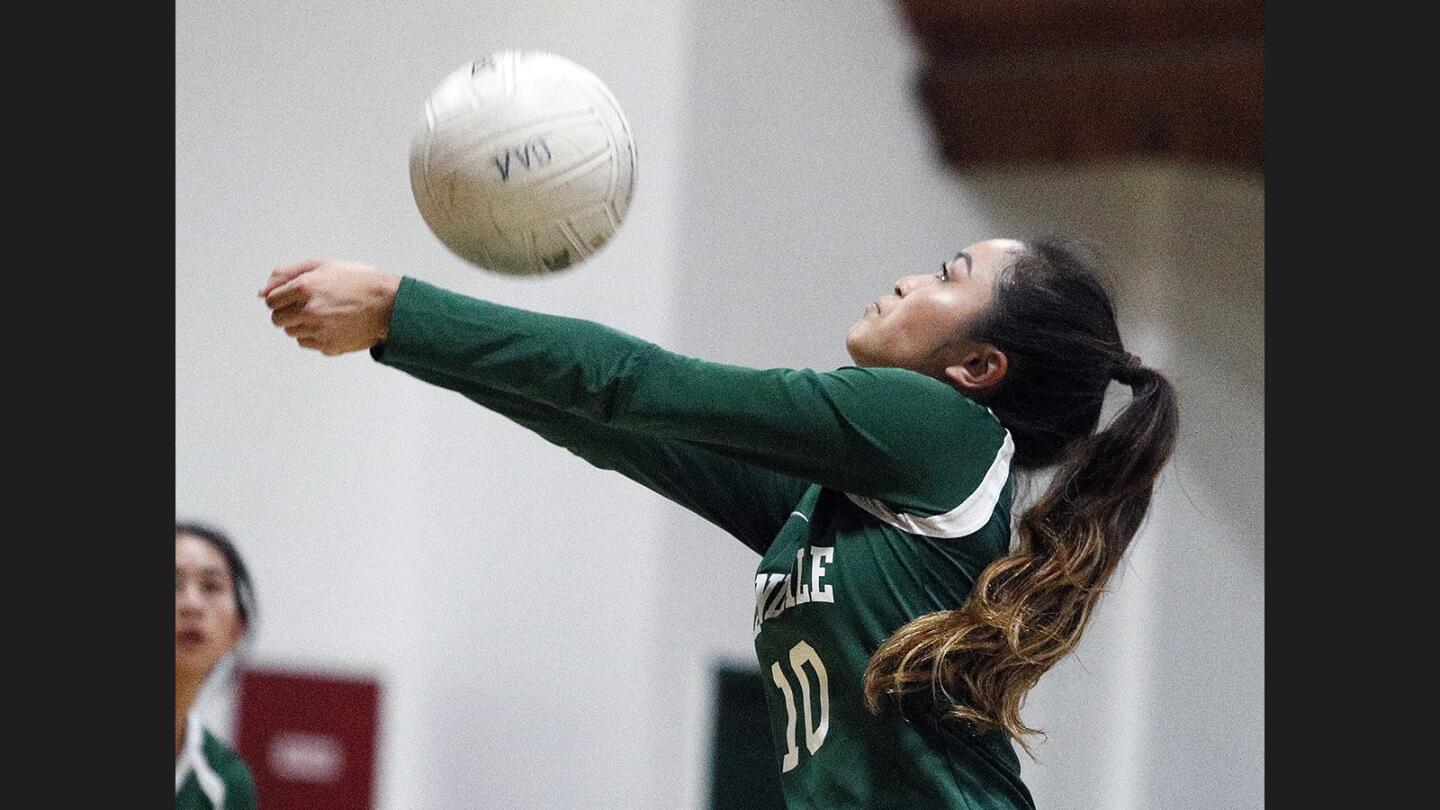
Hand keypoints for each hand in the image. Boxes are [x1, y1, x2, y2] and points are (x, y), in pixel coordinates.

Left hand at [260, 260, 402, 355]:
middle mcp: (308, 311)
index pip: (272, 300)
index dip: (280, 298)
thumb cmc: (359, 282)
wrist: (389, 306)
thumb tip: (262, 292)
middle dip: (287, 312)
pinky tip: (331, 325)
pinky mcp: (327, 346)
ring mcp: (318, 331)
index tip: (292, 297)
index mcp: (305, 287)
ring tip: (324, 314)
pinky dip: (314, 335)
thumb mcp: (323, 266)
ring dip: (301, 324)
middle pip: (278, 319)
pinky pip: (307, 343)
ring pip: (292, 332)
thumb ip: (287, 274)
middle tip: (308, 306)